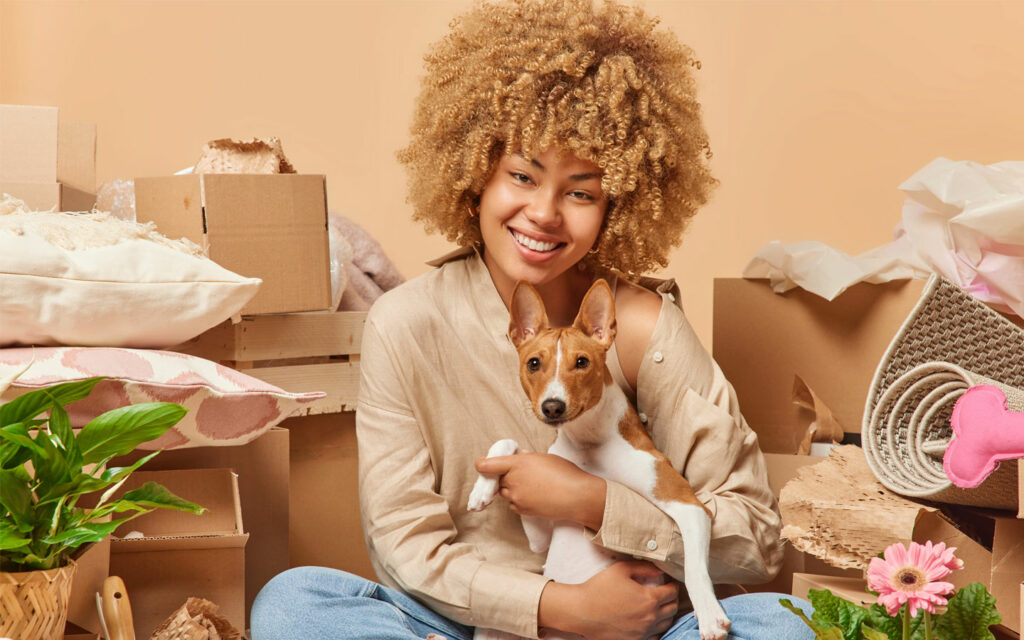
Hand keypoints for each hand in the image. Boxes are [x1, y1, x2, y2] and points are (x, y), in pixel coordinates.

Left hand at [474, 452, 605, 527]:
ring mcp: (517, 497)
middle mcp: (513, 480)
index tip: (481, 464)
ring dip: (512, 488)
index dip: (482, 464)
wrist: (577, 497)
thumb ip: (529, 458)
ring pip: (505, 492)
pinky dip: (519, 500)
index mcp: (518, 464)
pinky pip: (513, 504)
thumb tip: (521, 456)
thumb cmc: (565, 473)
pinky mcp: (522, 510)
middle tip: (521, 474)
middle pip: (499, 479)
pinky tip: (534, 496)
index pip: (488, 465)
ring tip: (531, 486)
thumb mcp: (546, 458)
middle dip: (506, 476)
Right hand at [539, 561, 678, 639]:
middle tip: (668, 592)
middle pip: (672, 608)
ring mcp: (643, 632)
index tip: (671, 582)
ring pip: (666, 624)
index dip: (674, 585)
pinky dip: (657, 627)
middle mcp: (649, 618)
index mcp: (649, 599)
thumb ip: (644, 567)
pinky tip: (650, 620)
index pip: (672, 592)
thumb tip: (660, 569)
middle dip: (673, 598)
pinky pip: (655, 636)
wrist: (581, 612)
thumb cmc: (599, 588)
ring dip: (667, 613)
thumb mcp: (621, 569)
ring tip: (661, 606)